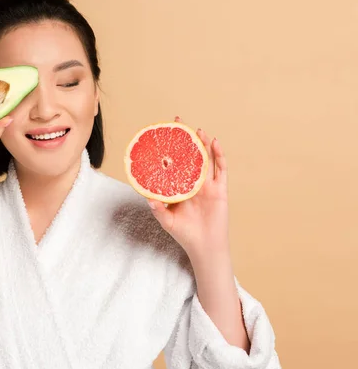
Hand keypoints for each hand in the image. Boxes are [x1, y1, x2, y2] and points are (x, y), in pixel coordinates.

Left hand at [148, 117, 228, 260]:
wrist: (204, 246)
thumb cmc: (184, 234)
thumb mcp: (166, 220)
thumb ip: (157, 209)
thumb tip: (147, 197)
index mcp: (179, 187)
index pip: (172, 163)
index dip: (168, 150)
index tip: (161, 135)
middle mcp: (192, 183)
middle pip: (189, 156)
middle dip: (185, 139)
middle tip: (178, 122)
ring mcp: (207, 185)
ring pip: (206, 159)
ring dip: (203, 144)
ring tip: (198, 130)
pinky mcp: (220, 189)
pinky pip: (221, 169)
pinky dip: (219, 156)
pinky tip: (215, 143)